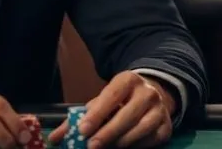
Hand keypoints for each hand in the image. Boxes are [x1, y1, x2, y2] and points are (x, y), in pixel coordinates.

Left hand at [48, 72, 173, 147]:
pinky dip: (136, 146)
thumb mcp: (100, 101)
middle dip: (107, 133)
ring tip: (106, 148)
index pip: (110, 96)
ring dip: (121, 142)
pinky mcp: (166, 126)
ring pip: (141, 129)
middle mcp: (146, 92)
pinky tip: (123, 147)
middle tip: (91, 146)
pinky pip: (151, 140)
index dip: (97, 114)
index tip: (83, 130)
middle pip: (127, 115)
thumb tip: (54, 139)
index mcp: (127, 80)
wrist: (151, 93)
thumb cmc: (119, 100)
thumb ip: (76, 119)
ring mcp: (159, 109)